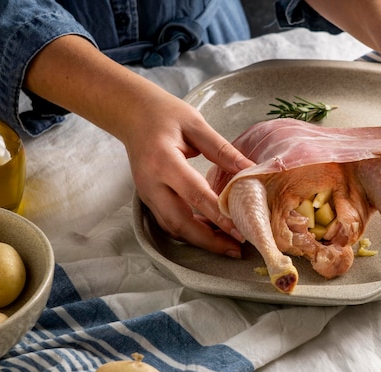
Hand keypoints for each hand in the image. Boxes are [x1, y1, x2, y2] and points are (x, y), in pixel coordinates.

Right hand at [24, 35, 254, 256]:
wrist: (130, 112)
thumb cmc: (164, 113)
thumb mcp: (196, 124)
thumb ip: (222, 150)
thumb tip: (250, 170)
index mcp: (163, 161)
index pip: (194, 194)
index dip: (218, 215)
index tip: (240, 229)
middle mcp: (151, 184)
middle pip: (180, 222)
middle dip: (208, 240)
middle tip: (236, 248)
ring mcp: (146, 194)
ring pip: (173, 227)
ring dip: (200, 239)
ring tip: (227, 246)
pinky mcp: (148, 198)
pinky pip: (169, 221)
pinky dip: (189, 231)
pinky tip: (210, 232)